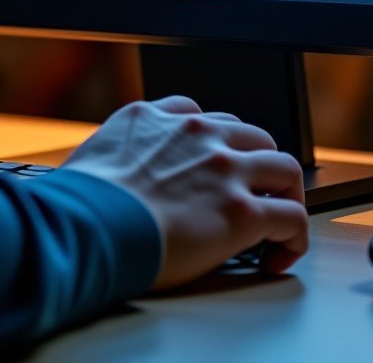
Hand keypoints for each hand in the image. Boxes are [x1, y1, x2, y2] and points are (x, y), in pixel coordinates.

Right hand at [62, 95, 308, 288]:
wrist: (88, 226)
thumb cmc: (78, 204)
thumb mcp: (91, 154)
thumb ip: (114, 152)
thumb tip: (107, 175)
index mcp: (155, 118)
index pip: (199, 116)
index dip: (212, 142)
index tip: (212, 163)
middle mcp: (196, 134)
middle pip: (251, 135)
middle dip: (256, 162)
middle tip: (251, 192)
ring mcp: (224, 169)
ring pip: (284, 166)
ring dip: (285, 192)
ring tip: (278, 219)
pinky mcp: (242, 211)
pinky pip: (292, 217)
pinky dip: (294, 237)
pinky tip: (280, 255)